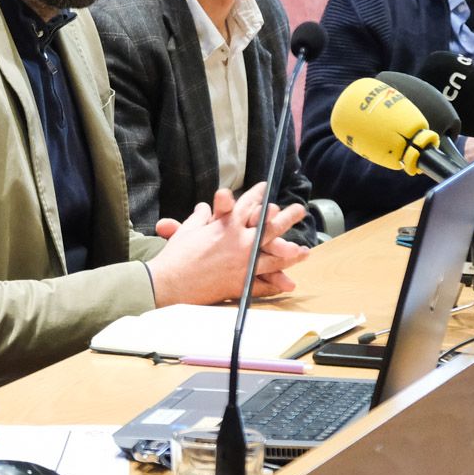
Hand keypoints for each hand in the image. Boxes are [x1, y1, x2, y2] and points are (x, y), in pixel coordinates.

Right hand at [147, 183, 309, 305]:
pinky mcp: (240, 284)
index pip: (247, 205)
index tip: (266, 189)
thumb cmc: (176, 255)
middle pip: (271, 227)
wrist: (169, 282)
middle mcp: (239, 243)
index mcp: (227, 226)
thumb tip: (204, 208)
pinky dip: (274, 285)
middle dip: (287, 217)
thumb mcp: (188, 230)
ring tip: (303, 251)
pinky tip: (286, 284)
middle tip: (299, 210)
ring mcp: (243, 265)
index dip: (258, 195)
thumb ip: (200, 217)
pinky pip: (263, 285)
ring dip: (290, 254)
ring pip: (274, 257)